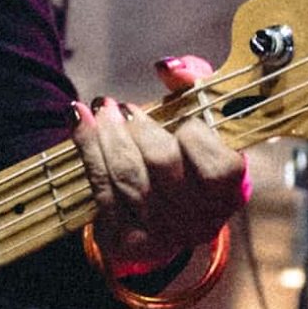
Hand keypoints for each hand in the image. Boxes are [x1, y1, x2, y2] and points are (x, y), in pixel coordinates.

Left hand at [74, 55, 247, 280]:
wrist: (160, 216)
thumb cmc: (185, 155)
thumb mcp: (201, 118)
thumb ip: (195, 84)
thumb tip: (167, 67)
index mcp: (228, 194)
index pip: (216, 165)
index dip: (192, 132)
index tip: (174, 113)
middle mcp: (198, 221)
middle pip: (162, 163)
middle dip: (136, 127)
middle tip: (117, 106)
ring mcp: (161, 235)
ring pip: (127, 176)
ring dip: (106, 134)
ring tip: (100, 108)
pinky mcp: (125, 241)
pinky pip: (101, 189)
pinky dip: (87, 149)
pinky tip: (79, 121)